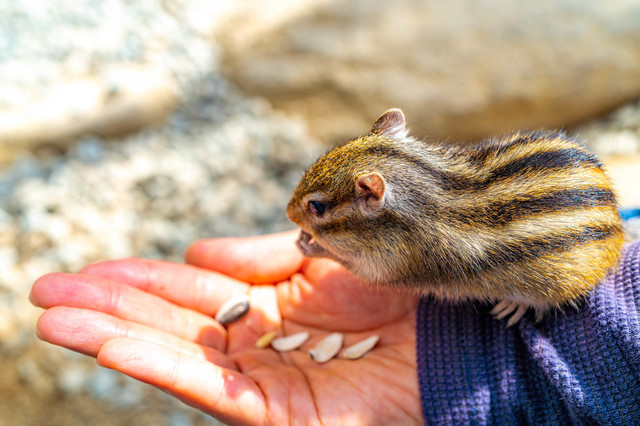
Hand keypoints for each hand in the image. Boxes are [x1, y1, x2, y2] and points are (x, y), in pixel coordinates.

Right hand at [30, 231, 421, 424]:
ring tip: (56, 319)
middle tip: (45, 292)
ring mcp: (270, 380)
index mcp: (273, 303)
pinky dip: (161, 365)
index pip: (194, 291)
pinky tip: (112, 344)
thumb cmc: (399, 282)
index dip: (142, 281)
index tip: (89, 272)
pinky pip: (214, 388)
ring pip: (181, 358)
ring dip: (116, 336)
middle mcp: (264, 342)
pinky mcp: (283, 413)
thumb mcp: (320, 254)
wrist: (457, 323)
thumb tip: (195, 251)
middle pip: (175, 325)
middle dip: (110, 308)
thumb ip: (260, 256)